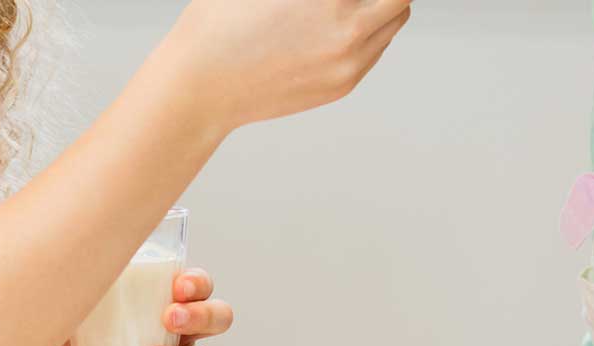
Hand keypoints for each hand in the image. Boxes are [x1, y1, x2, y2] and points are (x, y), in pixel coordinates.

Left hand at [58, 267, 231, 345]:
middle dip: (200, 315)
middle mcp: (183, 335)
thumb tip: (61, 265)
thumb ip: (79, 288)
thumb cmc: (89, 342)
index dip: (198, 283)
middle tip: (170, 317)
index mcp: (170, 303)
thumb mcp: (80, 313)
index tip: (178, 285)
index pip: (200, 285)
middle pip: (217, 318)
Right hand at [174, 0, 413, 128]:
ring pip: (395, 19)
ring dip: (383, 3)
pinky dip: (368, 32)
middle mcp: (346, 24)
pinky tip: (336, 26)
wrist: (198, 90)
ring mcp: (349, 59)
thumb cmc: (216, 26)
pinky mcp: (343, 83)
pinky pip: (375, 49)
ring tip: (350, 3)